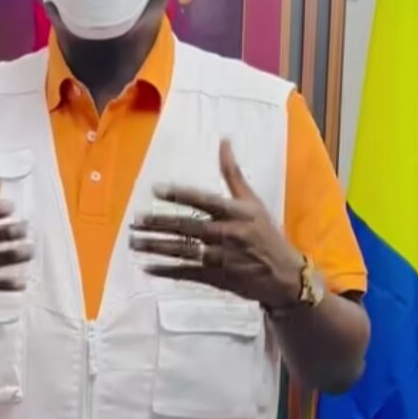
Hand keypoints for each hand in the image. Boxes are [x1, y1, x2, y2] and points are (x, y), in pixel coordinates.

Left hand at [130, 139, 304, 308]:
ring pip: (183, 250)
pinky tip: (147, 267)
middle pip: (187, 227)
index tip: (155, 189)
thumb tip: (224, 140)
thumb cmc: (265, 233)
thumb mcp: (252, 202)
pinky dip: (166, 270)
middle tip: (135, 221)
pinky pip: (187, 273)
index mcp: (236, 213)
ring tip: (134, 241)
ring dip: (156, 246)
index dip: (179, 194)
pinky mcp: (216, 277)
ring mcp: (220, 258)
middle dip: (159, 224)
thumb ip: (233, 173)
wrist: (284, 276)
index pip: (203, 200)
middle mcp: (227, 234)